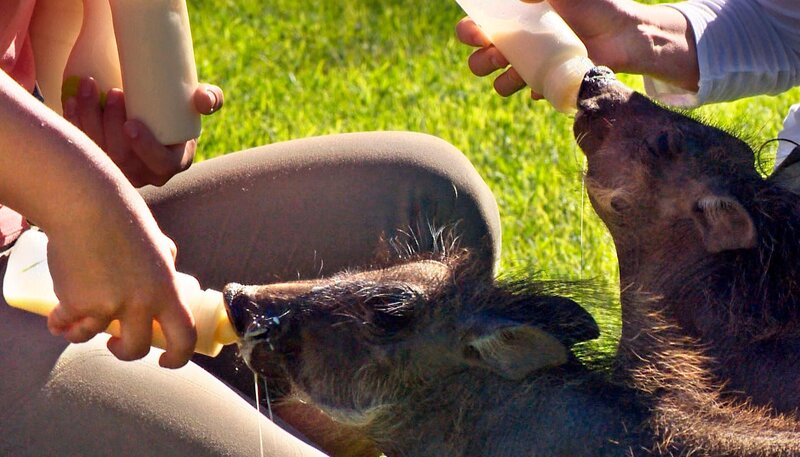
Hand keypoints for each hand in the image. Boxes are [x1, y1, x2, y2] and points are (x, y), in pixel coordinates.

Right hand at [46, 224, 196, 368]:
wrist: (87, 206)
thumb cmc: (124, 218)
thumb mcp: (159, 244)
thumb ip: (165, 264)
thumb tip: (171, 277)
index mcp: (166, 290)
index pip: (184, 337)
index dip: (178, 357)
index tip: (165, 361)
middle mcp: (141, 303)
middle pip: (136, 349)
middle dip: (123, 351)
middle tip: (115, 342)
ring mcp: (107, 305)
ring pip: (92, 337)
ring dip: (83, 334)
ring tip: (79, 323)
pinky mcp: (76, 303)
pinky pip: (64, 324)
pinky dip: (59, 323)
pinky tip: (58, 318)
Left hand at [63, 77, 223, 186]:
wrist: (150, 116)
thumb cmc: (177, 111)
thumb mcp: (196, 106)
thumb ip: (209, 99)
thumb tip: (203, 99)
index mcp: (171, 164)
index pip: (160, 165)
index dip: (144, 147)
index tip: (132, 123)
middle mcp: (143, 174)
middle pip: (123, 158)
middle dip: (112, 124)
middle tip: (113, 92)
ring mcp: (117, 170)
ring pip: (99, 152)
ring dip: (90, 118)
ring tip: (90, 86)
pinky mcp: (97, 161)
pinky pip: (82, 146)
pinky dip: (74, 121)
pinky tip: (72, 100)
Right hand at [455, 0, 693, 96]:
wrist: (625, 32)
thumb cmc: (594, 4)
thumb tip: (518, 0)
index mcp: (515, 19)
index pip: (479, 27)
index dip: (470, 32)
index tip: (476, 33)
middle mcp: (519, 44)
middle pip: (483, 59)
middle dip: (480, 61)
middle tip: (493, 57)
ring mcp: (534, 66)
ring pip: (502, 82)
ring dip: (501, 82)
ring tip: (512, 76)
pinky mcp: (550, 83)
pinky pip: (533, 92)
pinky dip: (536, 89)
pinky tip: (546, 83)